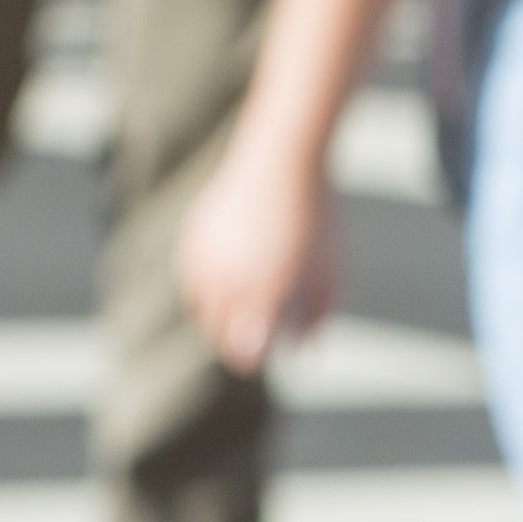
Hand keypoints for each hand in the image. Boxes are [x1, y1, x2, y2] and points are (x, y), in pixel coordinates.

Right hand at [176, 144, 342, 373]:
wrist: (283, 160)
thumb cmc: (318, 217)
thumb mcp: (332, 268)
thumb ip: (320, 315)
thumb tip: (302, 352)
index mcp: (267, 289)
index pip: (247, 347)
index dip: (252, 360)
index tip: (260, 362)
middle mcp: (230, 279)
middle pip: (221, 334)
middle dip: (235, 346)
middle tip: (250, 348)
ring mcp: (205, 261)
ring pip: (202, 312)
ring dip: (218, 322)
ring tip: (238, 319)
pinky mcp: (190, 243)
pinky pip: (191, 284)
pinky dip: (204, 294)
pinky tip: (224, 291)